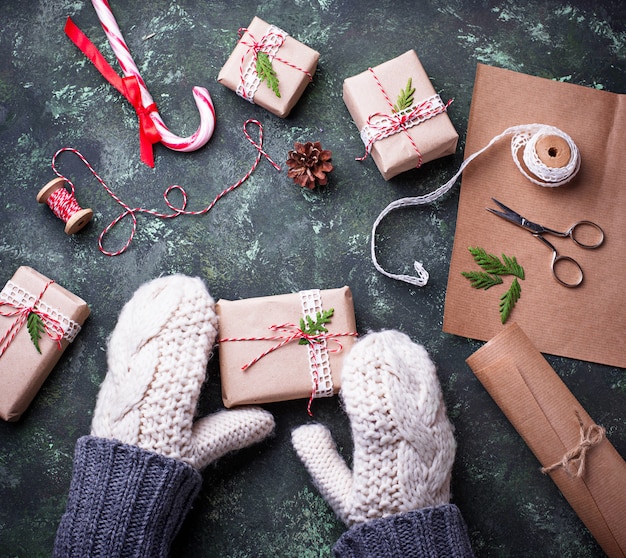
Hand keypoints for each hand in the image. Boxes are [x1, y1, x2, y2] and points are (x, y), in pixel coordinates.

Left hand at [91, 274, 274, 468]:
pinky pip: (121, 341)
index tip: (207, 308)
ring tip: (169, 283)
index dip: (196, 331)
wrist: (120, 480)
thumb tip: (269, 420)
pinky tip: (140, 301)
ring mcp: (125, 379)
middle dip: (175, 310)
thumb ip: (233, 430)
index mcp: (173, 402)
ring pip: (140, 335)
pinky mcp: (111, 378)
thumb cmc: (163, 465)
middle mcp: (146, 386)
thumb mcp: (201, 449)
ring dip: (154, 307)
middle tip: (190, 284)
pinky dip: (132, 318)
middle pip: (161, 339)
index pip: (186, 357)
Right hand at [291, 330, 455, 525]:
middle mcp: (407, 440)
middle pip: (395, 392)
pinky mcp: (444, 435)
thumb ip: (321, 462)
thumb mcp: (341, 495)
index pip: (368, 406)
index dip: (361, 379)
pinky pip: (435, 399)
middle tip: (375, 339)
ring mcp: (430, 436)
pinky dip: (425, 374)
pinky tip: (418, 357)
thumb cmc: (375, 510)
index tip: (354, 355)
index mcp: (378, 453)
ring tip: (394, 340)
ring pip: (417, 390)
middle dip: (384, 363)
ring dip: (405, 361)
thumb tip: (301, 430)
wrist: (417, 530)